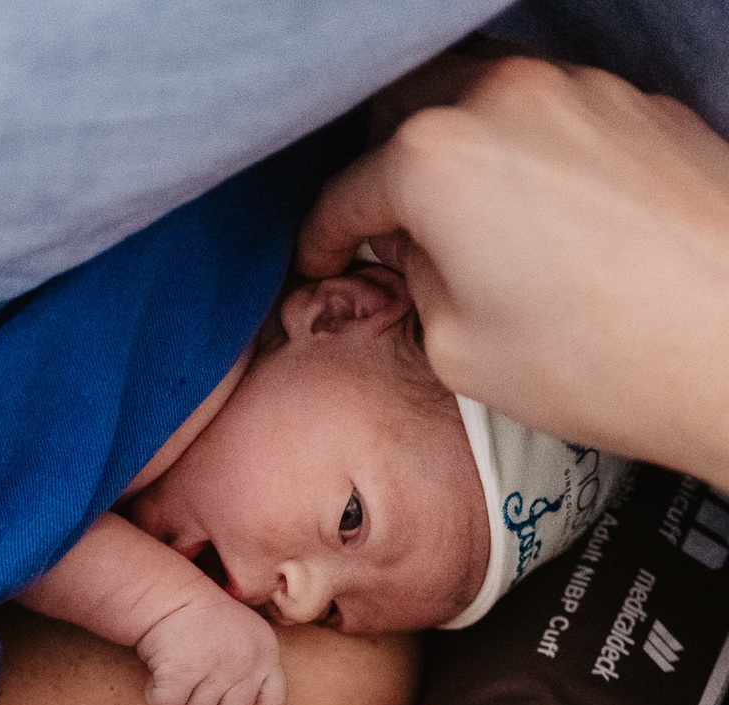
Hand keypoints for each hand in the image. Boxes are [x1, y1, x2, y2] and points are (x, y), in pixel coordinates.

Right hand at [136, 595, 285, 704]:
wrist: (171, 595)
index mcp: (266, 653)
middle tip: (194, 700)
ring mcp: (214, 667)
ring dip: (181, 704)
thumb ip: (253, 669)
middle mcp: (246, 662)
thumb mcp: (246, 637)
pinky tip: (159, 679)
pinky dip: (158, 698)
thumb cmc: (204, 621)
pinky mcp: (181, 671)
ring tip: (178, 676)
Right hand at [298, 57, 728, 486]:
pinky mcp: (637, 105)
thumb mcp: (461, 351)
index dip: (322, 242)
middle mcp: (501, 99)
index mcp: (434, 160)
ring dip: (458, 153)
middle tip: (388, 237)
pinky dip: (528, 156)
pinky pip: (555, 115)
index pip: (346, 194)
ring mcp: (577, 90)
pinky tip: (544, 222)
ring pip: (483, 100)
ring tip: (468, 226)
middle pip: (406, 114)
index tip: (323, 267)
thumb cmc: (603, 358)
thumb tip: (415, 258)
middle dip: (385, 173)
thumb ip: (415, 288)